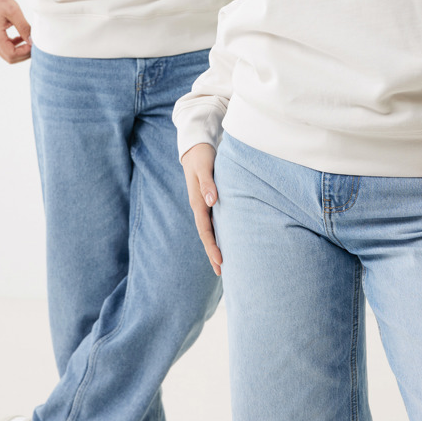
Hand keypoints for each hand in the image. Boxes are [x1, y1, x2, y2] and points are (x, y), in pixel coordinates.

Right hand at [0, 0, 31, 63]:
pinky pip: (5, 47)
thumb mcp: (14, 12)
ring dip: (20, 51)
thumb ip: (24, 28)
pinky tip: (22, 37)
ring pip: (7, 54)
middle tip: (35, 46)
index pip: (11, 54)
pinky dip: (15, 46)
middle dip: (24, 54)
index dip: (25, 52)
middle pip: (9, 58)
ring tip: (31, 42)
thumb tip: (33, 41)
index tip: (35, 45)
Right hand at [181, 142, 222, 275]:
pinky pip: (214, 221)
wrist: (195, 147)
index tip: (220, 261)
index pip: (204, 230)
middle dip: (212, 253)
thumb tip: (211, 201)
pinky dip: (218, 233)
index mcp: (197, 202)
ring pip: (210, 230)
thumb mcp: (204, 166)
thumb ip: (207, 182)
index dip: (212, 246)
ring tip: (224, 263)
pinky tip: (226, 240)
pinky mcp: (209, 200)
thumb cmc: (201, 156)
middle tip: (221, 272)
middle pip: (206, 235)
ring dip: (215, 245)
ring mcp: (204, 204)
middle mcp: (200, 206)